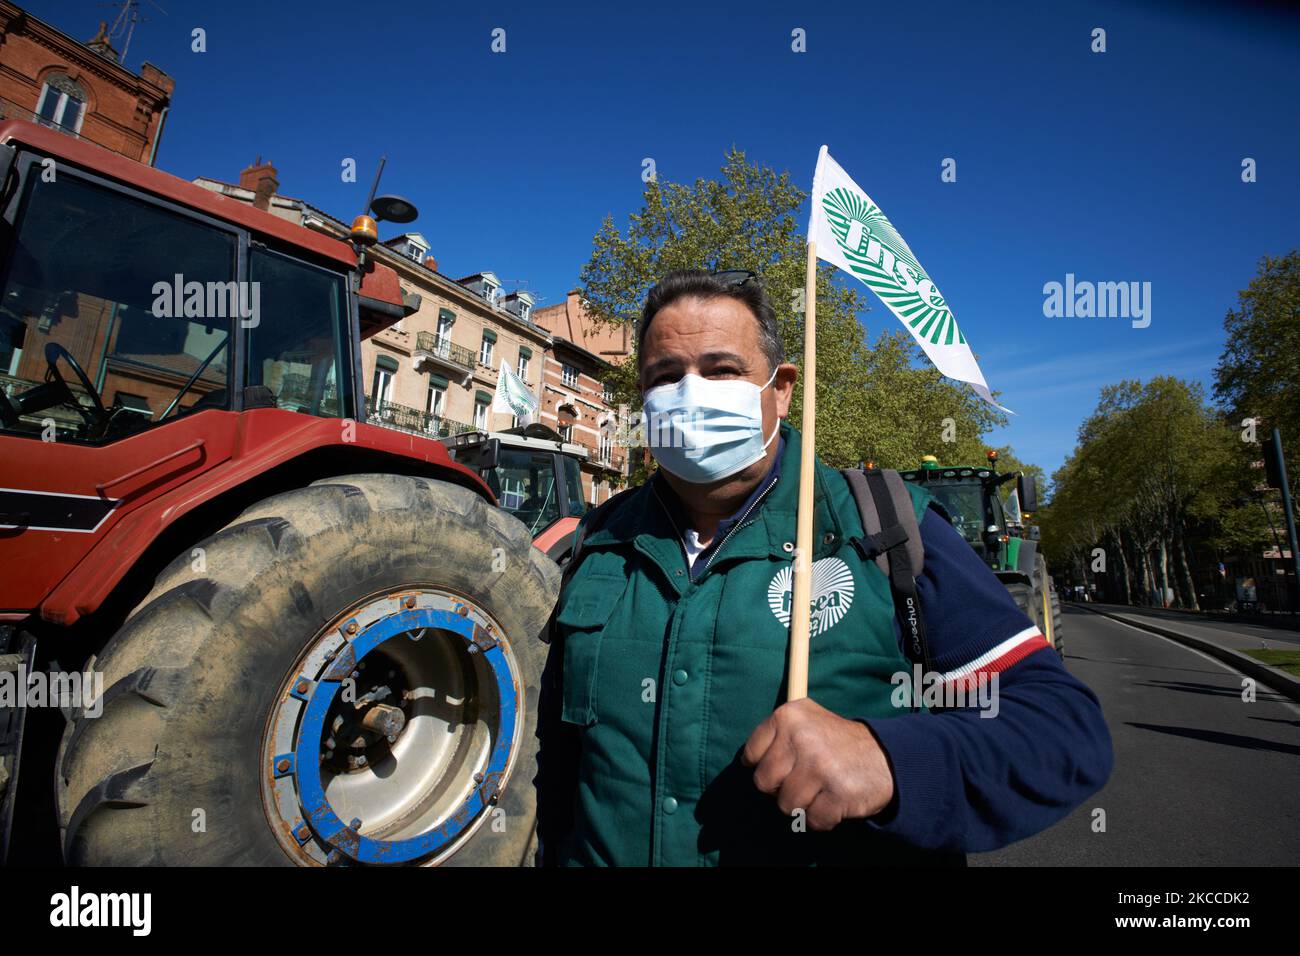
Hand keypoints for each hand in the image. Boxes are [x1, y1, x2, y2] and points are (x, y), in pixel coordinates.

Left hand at [741, 697, 894, 830]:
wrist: (885, 756)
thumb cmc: (835, 743)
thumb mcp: (806, 721)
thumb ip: (776, 735)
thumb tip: (745, 763)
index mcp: (788, 716)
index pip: (750, 755)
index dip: (766, 767)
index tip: (783, 767)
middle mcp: (802, 737)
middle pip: (764, 783)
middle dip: (782, 788)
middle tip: (805, 779)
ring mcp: (820, 765)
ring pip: (786, 805)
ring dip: (804, 804)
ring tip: (822, 788)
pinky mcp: (838, 792)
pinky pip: (813, 821)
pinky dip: (823, 818)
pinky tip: (835, 801)